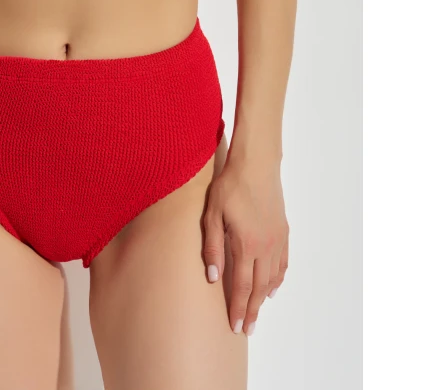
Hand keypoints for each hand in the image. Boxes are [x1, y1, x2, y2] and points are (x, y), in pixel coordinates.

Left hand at [202, 156, 288, 335]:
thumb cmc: (230, 187)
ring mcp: (277, 240)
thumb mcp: (212, 215)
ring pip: (272, 278)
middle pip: (258, 288)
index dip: (238, 308)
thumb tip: (212, 277)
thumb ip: (212, 247)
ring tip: (256, 311)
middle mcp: (265, 247)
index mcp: (246, 245)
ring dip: (264, 297)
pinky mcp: (283, 232)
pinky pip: (283, 263)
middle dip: (251, 310)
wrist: (256, 165)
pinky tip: (272, 287)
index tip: (235, 326)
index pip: (241, 286)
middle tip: (246, 329)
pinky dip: (278, 279)